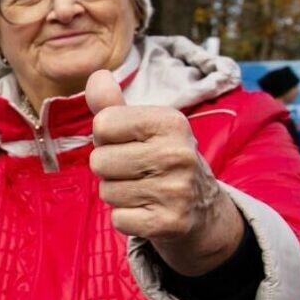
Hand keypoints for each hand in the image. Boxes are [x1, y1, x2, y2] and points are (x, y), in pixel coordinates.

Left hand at [86, 70, 243, 275]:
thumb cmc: (161, 160)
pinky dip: (126, 218)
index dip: (106, 137)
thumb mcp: (144, 128)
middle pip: (99, 161)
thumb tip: (96, 76)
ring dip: (117, 194)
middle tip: (135, 171)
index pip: (103, 124)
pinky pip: (118, 219)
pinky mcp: (170, 223)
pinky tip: (148, 211)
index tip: (129, 144)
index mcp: (170, 122)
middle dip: (109, 169)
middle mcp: (177, 154)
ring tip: (143, 190)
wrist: (203, 209)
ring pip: (107, 192)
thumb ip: (113, 105)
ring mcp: (176, 191)